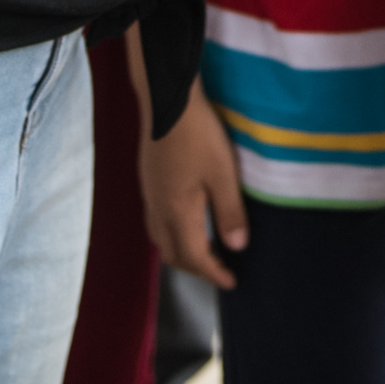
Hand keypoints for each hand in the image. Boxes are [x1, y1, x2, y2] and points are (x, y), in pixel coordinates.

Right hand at [138, 82, 247, 287]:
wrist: (166, 100)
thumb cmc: (197, 135)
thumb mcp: (223, 173)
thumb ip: (229, 212)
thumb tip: (236, 247)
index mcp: (176, 212)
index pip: (193, 257)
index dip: (213, 273)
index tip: (231, 282)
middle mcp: (157, 209)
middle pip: (172, 253)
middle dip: (195, 268)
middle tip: (219, 270)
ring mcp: (149, 194)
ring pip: (160, 238)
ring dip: (182, 252)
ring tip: (204, 250)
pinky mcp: (148, 180)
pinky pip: (156, 221)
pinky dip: (172, 233)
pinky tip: (186, 220)